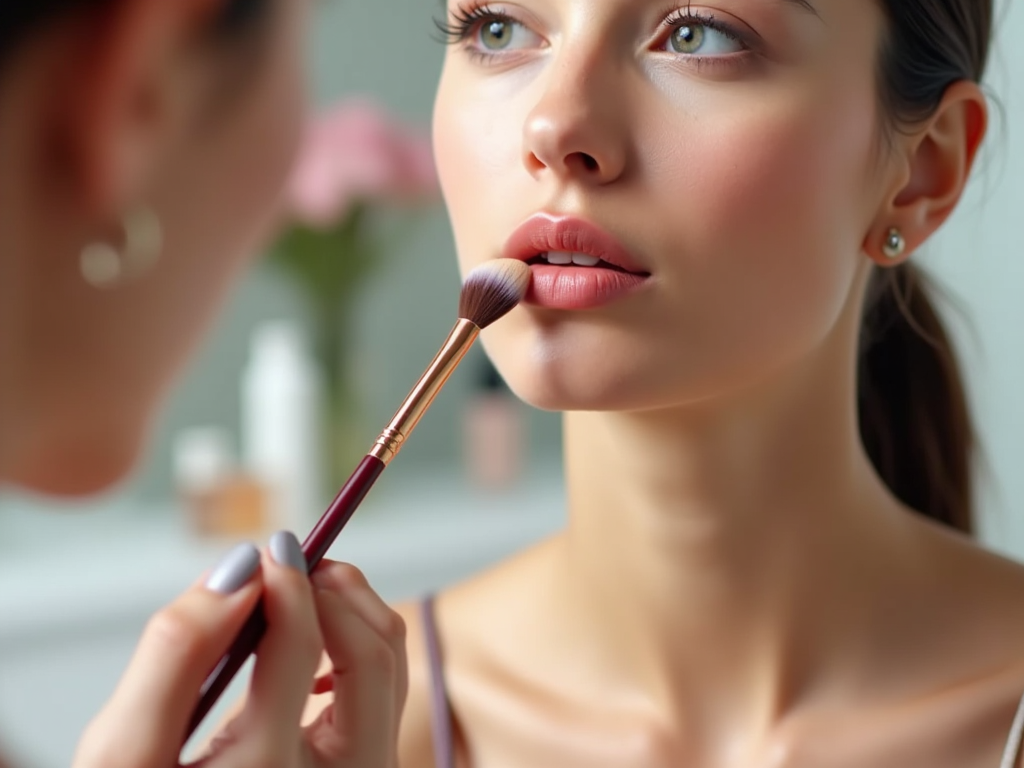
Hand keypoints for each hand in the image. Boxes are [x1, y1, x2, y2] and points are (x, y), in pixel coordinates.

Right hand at [72, 532, 407, 767]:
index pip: (302, 650)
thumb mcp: (124, 748)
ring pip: (390, 669)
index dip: (288, 584)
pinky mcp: (365, 766)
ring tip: (302, 586)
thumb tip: (239, 571)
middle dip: (338, 591)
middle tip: (293, 562)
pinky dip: (357, 646)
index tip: (269, 550)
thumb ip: (176, 654)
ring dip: (353, 611)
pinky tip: (309, 645)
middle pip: (376, 656)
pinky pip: (383, 692)